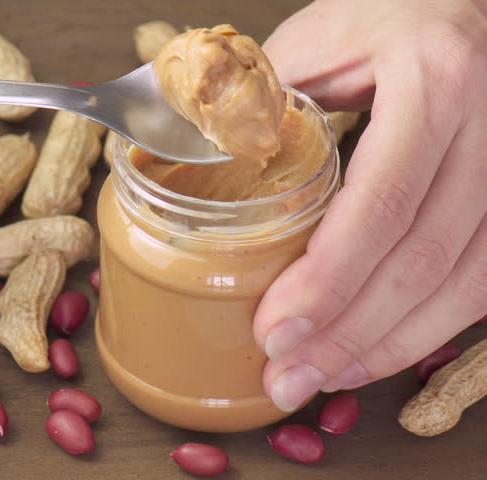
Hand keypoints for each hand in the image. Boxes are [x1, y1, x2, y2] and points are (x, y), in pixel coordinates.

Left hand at [254, 0, 486, 411]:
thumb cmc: (396, 12)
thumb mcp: (322, 35)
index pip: (380, 204)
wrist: (473, 6)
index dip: (327, 280)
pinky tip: (378, 349)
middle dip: (349, 332)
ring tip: (322, 377)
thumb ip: (260, 96)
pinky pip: (484, 279)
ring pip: (464, 282)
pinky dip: (430, 326)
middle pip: (421, 258)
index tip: (275, 332)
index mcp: (435, 81)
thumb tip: (187, 153)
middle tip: (287, 376)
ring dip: (388, 344)